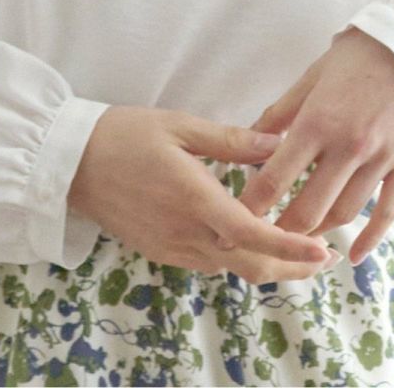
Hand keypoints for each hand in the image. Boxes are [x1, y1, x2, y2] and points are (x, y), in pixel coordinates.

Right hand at [67, 105, 343, 283]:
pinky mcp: (161, 251)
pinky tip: (247, 238)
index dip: (292, 248)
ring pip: (231, 266)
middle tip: (323, 257)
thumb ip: (231, 141)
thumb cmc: (124, 134)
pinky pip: (208, 261)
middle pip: (250, 265)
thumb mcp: (180, 126)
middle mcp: (187, 233)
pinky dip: (236, 256)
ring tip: (294, 246)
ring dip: (265, 262)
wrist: (70, 164)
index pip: (254, 235)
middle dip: (291, 267)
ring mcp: (173, 247)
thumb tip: (278, 143)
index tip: (322, 252)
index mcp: (196, 200)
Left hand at [227, 26, 393, 265]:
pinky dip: (370, 239)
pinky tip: (351, 256)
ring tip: (298, 241)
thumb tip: (248, 142)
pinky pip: (388, 213)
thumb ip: (279, 114)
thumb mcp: (310, 78)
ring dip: (319, 233)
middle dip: (281, 230)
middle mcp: (349, 145)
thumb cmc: (355, 59)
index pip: (276, 178)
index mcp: (318, 122)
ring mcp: (381, 158)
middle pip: (309, 208)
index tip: (235, 222)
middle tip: (264, 239)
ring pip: (344, 213)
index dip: (253, 207)